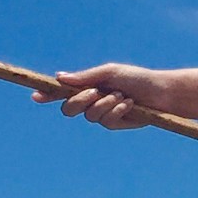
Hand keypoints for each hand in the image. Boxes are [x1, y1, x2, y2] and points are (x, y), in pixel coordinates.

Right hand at [37, 63, 170, 129]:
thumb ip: (86, 77)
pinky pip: (105, 121)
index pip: (62, 91)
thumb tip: (59, 77)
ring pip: (88, 115)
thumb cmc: (137, 78)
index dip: (47, 94)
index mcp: (87, 85)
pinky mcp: (114, 124)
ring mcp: (101, 114)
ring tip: (122, 95)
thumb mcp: (110, 73)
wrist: (161, 93)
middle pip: (68, 109)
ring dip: (105, 103)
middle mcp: (91, 101)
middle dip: (79, 101)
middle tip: (94, 92)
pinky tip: (130, 104)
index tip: (36, 95)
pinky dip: (117, 110)